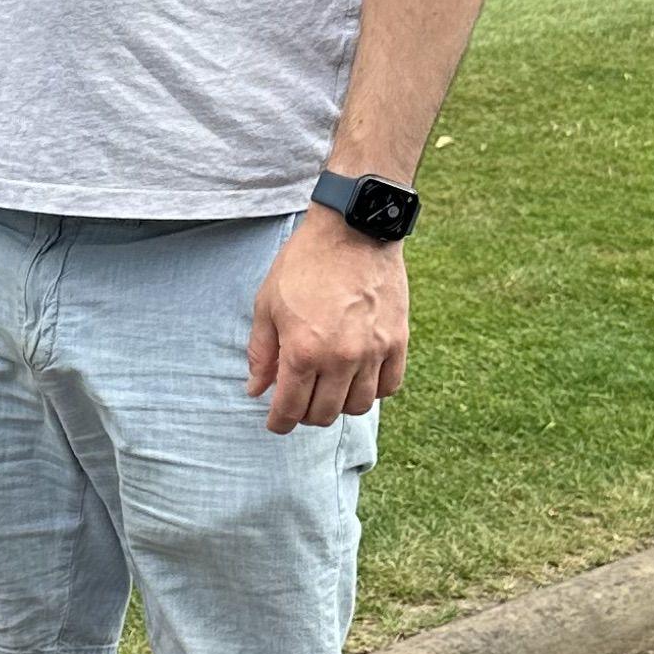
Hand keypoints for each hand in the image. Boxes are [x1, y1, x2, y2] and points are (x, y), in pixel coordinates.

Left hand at [245, 205, 407, 434]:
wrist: (353, 230)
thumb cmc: (304, 264)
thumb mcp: (268, 304)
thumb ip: (262, 352)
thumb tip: (256, 390)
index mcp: (302, 351)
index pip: (290, 409)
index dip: (279, 423)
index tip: (276, 423)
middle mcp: (339, 358)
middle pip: (324, 414)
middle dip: (306, 415)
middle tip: (300, 401)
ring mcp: (372, 352)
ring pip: (358, 406)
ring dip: (339, 405)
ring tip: (329, 389)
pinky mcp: (397, 341)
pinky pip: (390, 386)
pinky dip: (374, 390)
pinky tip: (360, 378)